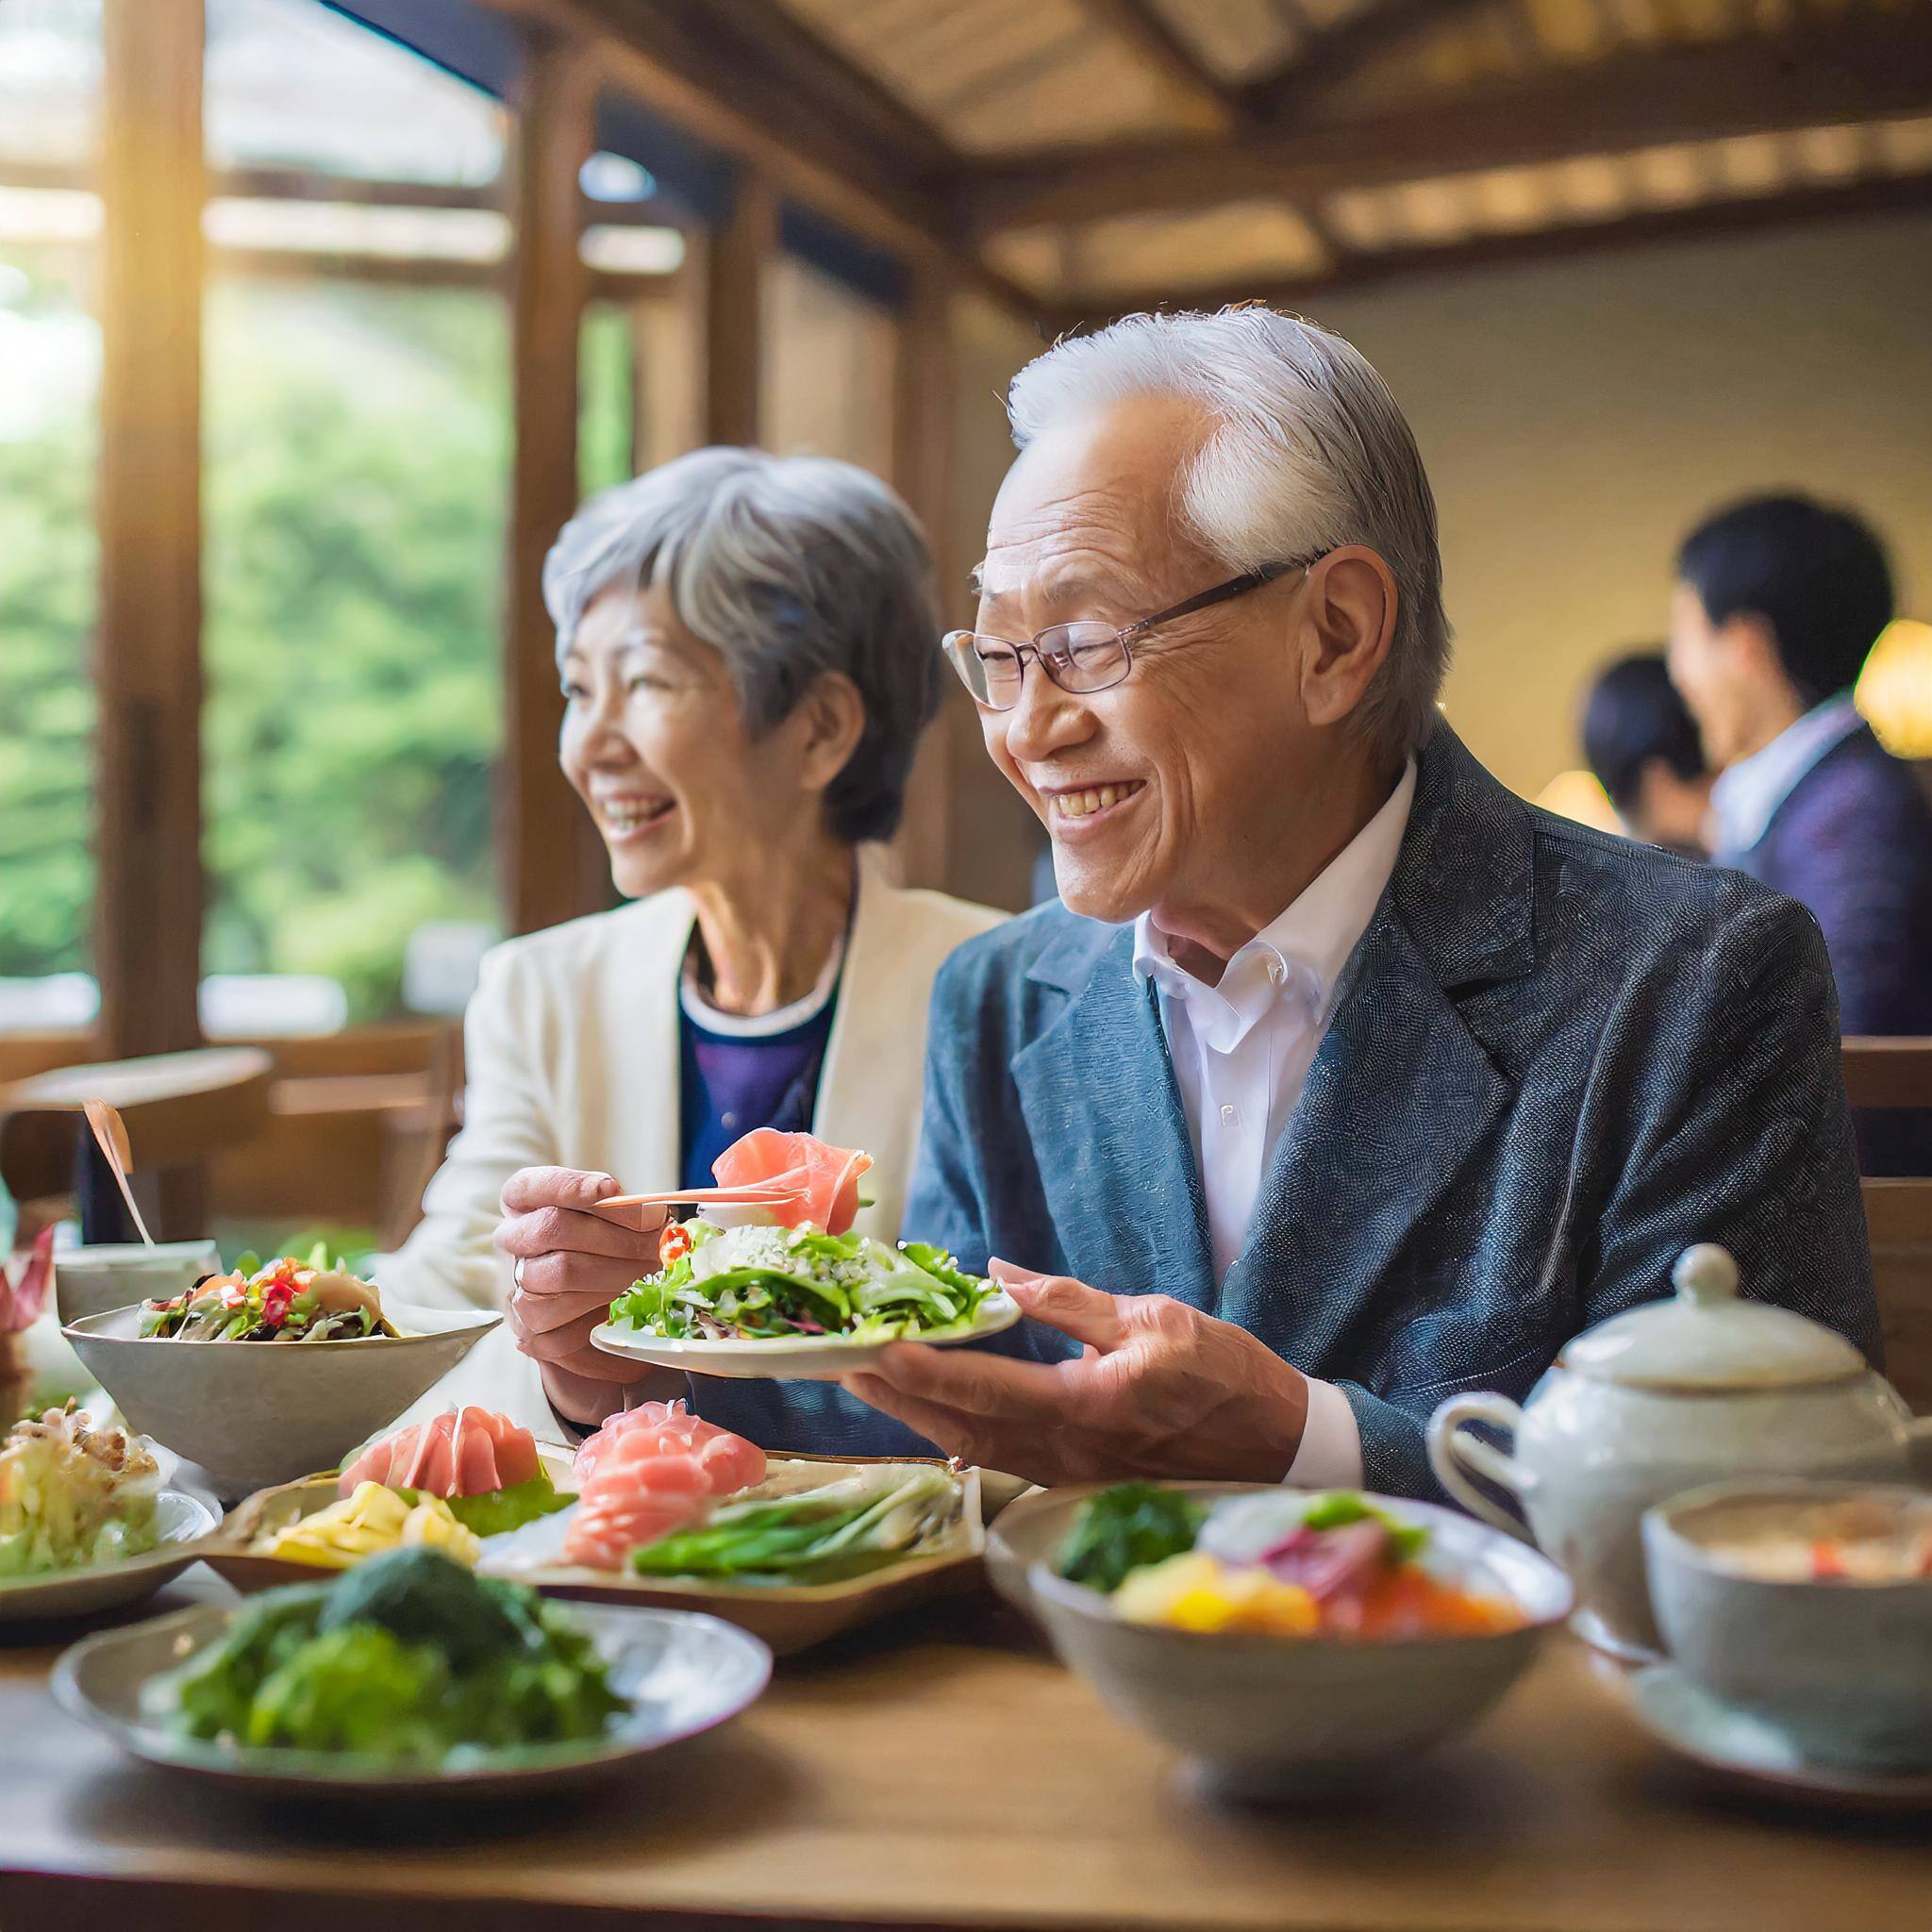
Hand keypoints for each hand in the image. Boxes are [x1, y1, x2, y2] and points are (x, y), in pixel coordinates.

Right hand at [495, 1167, 663, 1413]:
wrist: (624, 1306)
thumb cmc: (625, 1248)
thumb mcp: (628, 1218)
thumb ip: (632, 1211)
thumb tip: (651, 1217)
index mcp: (528, 1205)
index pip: (528, 1187)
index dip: (567, 1186)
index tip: (610, 1188)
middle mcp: (515, 1242)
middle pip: (549, 1228)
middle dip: (611, 1236)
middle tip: (652, 1246)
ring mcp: (518, 1287)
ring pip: (558, 1275)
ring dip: (614, 1275)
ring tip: (648, 1276)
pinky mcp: (531, 1331)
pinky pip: (560, 1325)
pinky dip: (600, 1316)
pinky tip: (624, 1307)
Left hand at [841, 1260, 1308, 1485]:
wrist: (1279, 1449)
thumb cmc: (1227, 1377)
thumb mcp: (1154, 1318)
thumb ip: (1071, 1302)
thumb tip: (1001, 1276)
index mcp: (1087, 1405)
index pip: (984, 1390)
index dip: (923, 1371)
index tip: (874, 1350)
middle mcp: (1066, 1449)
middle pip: (959, 1426)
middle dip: (897, 1395)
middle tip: (841, 1363)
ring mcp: (1068, 1471)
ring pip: (973, 1445)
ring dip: (915, 1414)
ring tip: (868, 1381)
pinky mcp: (1076, 1476)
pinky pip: (1000, 1456)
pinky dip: (956, 1432)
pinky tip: (930, 1416)